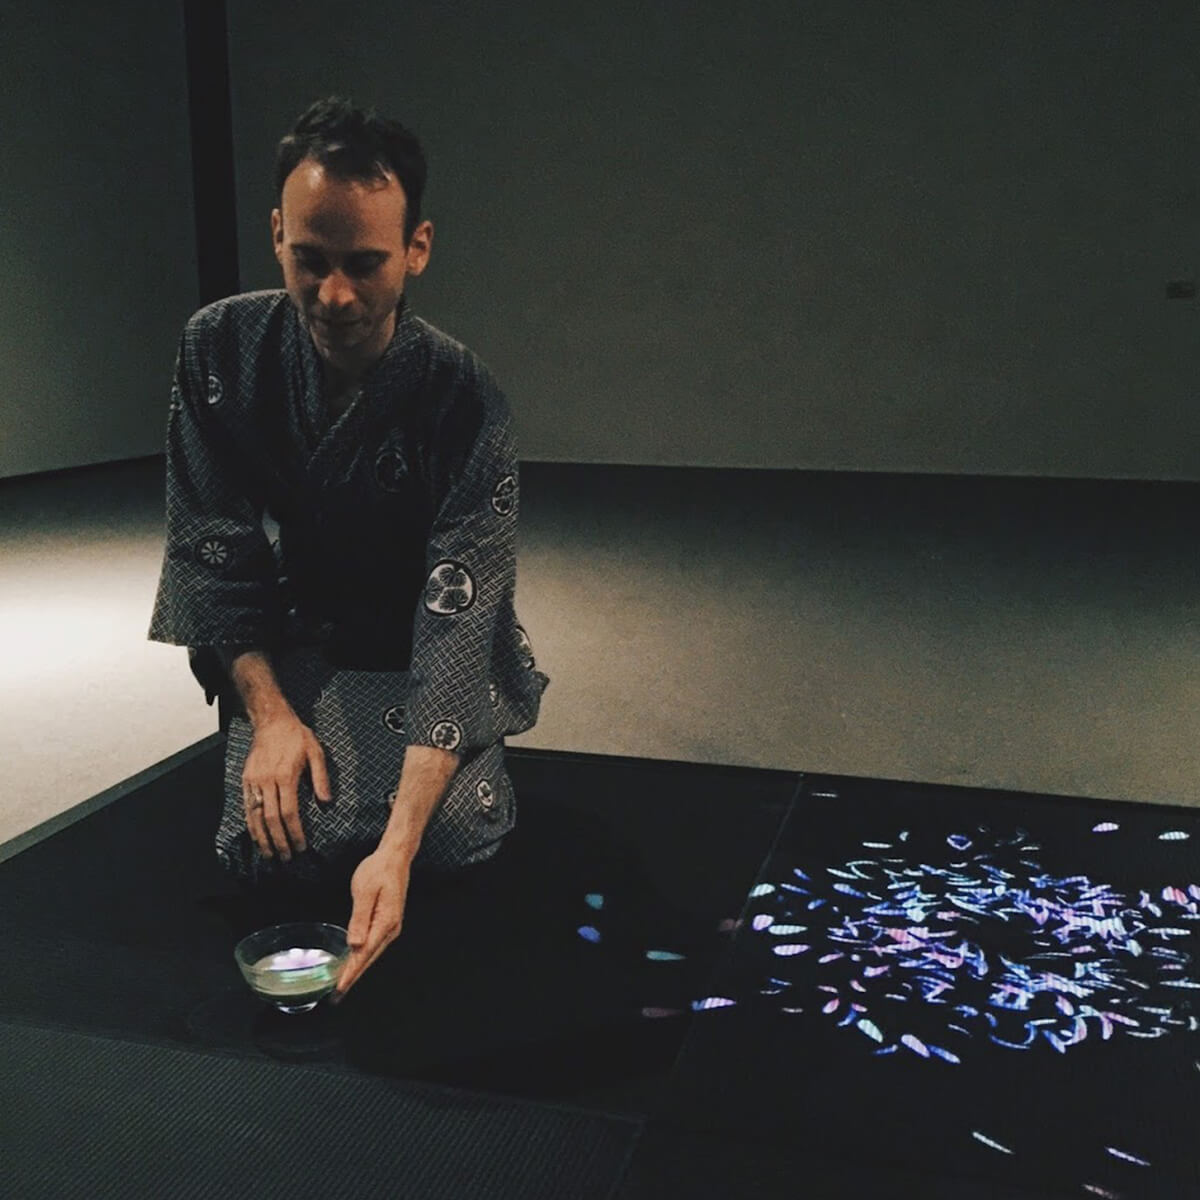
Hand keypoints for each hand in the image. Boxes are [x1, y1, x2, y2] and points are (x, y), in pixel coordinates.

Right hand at [242, 715, 331, 860]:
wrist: (271, 720)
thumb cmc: (296, 736)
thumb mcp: (316, 752)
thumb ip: (321, 777)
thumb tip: (326, 802)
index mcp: (285, 775)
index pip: (289, 812)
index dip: (294, 832)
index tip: (301, 846)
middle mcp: (267, 780)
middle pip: (271, 819)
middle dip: (279, 841)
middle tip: (286, 858)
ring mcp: (254, 781)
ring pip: (255, 816)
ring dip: (262, 838)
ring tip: (270, 855)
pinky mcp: (246, 780)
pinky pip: (246, 807)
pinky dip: (251, 825)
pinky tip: (257, 837)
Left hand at [333, 848, 411, 1000]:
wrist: (394, 858)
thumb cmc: (378, 870)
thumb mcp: (364, 891)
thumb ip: (359, 918)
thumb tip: (355, 945)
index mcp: (385, 922)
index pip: (365, 954)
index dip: (351, 973)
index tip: (339, 988)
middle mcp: (391, 929)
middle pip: (370, 959)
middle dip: (353, 977)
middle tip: (336, 996)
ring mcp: (391, 927)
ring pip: (372, 954)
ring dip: (358, 968)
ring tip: (342, 984)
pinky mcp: (388, 923)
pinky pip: (374, 945)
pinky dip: (362, 957)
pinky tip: (353, 961)